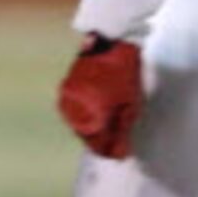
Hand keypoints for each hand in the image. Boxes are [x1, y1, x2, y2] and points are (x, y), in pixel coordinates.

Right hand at [57, 34, 144, 156]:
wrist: (110, 41)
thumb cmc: (123, 71)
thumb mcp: (130, 104)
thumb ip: (122, 131)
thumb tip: (120, 152)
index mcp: (90, 114)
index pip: (97, 143)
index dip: (110, 151)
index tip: (121, 156)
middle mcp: (74, 109)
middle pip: (86, 135)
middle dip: (101, 141)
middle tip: (117, 145)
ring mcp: (68, 98)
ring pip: (78, 123)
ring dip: (92, 130)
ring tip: (109, 131)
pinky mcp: (67, 88)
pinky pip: (74, 111)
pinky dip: (85, 117)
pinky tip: (98, 116)